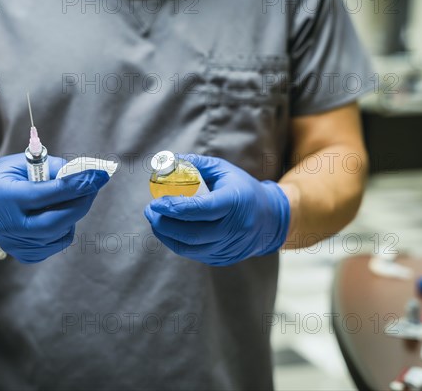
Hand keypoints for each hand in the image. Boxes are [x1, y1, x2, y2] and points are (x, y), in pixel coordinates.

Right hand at [0, 153, 109, 262]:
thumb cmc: (5, 177)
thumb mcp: (21, 163)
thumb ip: (51, 167)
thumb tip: (83, 175)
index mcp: (1, 197)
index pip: (45, 194)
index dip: (75, 185)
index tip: (98, 175)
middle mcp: (5, 226)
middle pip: (55, 222)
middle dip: (81, 203)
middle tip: (93, 186)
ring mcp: (14, 244)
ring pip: (60, 233)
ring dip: (73, 213)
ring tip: (69, 197)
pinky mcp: (24, 255)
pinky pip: (57, 243)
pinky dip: (65, 227)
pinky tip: (56, 214)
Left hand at [144, 154, 289, 265]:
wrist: (271, 219)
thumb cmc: (242, 189)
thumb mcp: (224, 170)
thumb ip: (196, 165)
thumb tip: (167, 162)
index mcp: (236, 202)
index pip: (202, 209)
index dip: (176, 207)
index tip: (156, 203)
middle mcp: (235, 228)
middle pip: (192, 233)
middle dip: (164, 224)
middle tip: (150, 211)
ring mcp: (229, 247)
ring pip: (190, 248)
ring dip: (166, 235)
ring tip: (155, 220)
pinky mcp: (223, 259)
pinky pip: (194, 254)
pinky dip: (177, 243)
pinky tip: (169, 231)